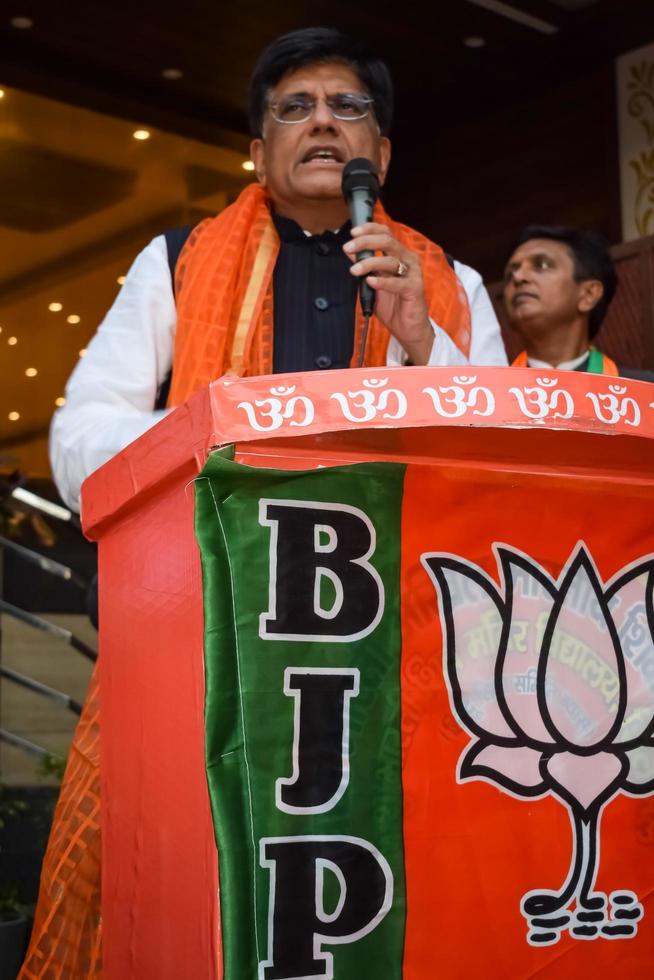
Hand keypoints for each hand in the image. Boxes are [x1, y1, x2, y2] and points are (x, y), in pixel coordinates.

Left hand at [343, 222, 433, 364]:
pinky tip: (370, 282)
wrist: (408, 328)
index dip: (369, 229)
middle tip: (348, 247)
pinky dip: (382, 282)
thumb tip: (350, 252)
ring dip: (369, 263)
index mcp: (399, 255)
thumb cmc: (393, 304)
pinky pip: (397, 283)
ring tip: (355, 270)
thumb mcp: (373, 282)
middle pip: (387, 241)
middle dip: (365, 242)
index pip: (385, 233)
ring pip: (390, 261)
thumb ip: (364, 267)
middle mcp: (407, 260)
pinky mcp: (415, 288)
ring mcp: (413, 273)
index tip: (353, 233)